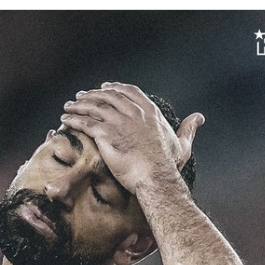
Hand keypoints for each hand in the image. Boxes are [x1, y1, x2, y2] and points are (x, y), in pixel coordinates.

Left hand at [60, 82, 203, 190]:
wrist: (155, 177)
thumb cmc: (168, 165)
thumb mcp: (181, 144)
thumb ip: (188, 128)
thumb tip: (199, 117)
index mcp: (149, 111)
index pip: (128, 92)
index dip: (114, 88)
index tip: (104, 87)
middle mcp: (133, 112)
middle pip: (107, 96)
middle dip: (92, 95)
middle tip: (80, 96)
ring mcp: (118, 121)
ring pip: (93, 107)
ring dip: (78, 105)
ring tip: (68, 107)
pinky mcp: (105, 134)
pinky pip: (85, 122)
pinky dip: (73, 119)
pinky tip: (65, 119)